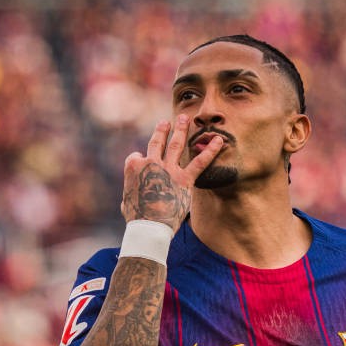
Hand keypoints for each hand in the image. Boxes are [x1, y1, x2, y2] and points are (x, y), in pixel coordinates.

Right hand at [121, 114, 222, 231]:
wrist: (149, 227)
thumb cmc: (136, 218)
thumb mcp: (126, 201)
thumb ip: (131, 191)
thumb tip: (133, 194)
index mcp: (133, 167)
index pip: (137, 157)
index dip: (140, 162)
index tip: (143, 166)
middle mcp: (151, 163)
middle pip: (157, 143)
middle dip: (162, 130)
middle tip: (166, 122)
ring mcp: (169, 169)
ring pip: (176, 145)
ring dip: (181, 130)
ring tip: (184, 119)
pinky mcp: (185, 179)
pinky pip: (200, 162)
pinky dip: (211, 150)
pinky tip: (219, 140)